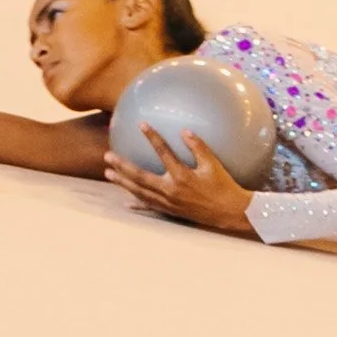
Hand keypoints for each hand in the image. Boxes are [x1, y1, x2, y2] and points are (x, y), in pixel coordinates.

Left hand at [102, 129, 257, 236]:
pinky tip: (126, 202)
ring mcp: (169, 203)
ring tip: (108, 174)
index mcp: (182, 176)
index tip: (141, 125)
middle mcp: (171, 190)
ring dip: (123, 183)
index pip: (163, 153)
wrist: (230, 212)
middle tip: (107, 156)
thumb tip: (184, 131)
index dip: (152, 137)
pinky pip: (150, 207)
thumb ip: (198, 147)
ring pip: (140, 192)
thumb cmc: (224, 186)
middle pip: (140, 177)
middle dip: (122, 166)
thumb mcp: (213, 165)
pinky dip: (137, 204)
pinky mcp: (171, 211)